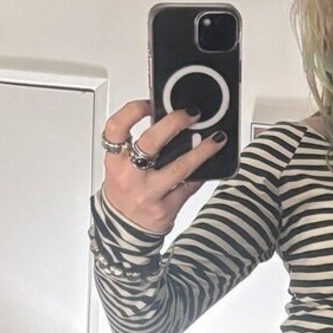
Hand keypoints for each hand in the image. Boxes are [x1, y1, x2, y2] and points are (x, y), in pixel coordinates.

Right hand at [99, 99, 228, 236]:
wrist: (123, 229)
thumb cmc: (124, 193)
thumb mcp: (120, 167)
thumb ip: (137, 146)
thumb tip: (168, 121)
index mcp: (115, 161)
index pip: (116, 128)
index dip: (133, 110)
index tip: (149, 103)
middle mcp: (130, 176)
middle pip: (151, 142)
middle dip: (174, 122)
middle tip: (192, 114)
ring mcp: (149, 193)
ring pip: (180, 167)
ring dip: (202, 150)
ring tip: (216, 139)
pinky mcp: (166, 208)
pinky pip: (189, 187)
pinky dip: (202, 174)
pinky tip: (212, 164)